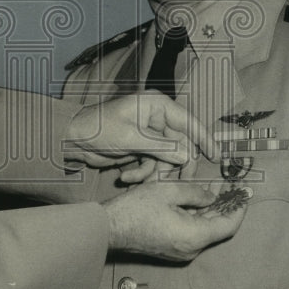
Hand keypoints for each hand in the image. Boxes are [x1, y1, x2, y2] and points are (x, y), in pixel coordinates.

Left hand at [64, 93, 215, 168]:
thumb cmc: (98, 129)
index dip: (204, 139)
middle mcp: (156, 117)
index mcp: (156, 105)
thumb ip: (162, 148)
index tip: (217, 157)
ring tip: (137, 179)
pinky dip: (143, 173)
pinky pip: (153, 163)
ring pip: (167, 158)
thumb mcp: (131, 138)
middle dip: (173, 165)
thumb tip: (186, 156)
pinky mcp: (140, 147)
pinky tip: (127, 177)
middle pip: (180, 144)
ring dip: (154, 172)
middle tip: (172, 182)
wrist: (72, 140)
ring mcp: (148, 134)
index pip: (189, 122)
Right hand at [102, 176, 249, 261]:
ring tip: (216, 188)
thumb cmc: (135, 209)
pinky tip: (197, 200)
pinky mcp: (172, 249)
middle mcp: (191, 249)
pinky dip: (198, 216)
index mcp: (194, 236)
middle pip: (218, 228)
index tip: (245, 193)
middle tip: (232, 187)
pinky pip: (192, 232)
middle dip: (226, 206)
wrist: (109, 229)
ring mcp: (181, 251)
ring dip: (211, 210)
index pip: (229, 225)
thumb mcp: (167, 191)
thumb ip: (195, 193)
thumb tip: (212, 197)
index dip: (239, 208)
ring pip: (205, 229)